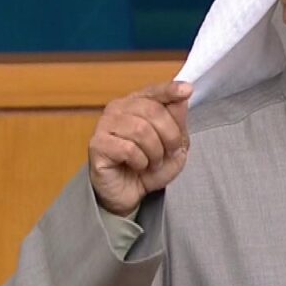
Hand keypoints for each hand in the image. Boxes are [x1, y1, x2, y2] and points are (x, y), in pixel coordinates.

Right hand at [88, 80, 191, 214]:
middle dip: (170, 136)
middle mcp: (117, 109)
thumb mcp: (173, 145)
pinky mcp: (97, 145)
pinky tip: (138, 166)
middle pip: (153, 110)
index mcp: (136, 103)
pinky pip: (128, 148)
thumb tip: (182, 98)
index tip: (187, 90)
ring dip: (155, 152)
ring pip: (141, 129)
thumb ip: (177, 121)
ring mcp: (104, 125)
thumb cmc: (149, 167)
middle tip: (170, 152)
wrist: (129, 194)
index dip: (171, 90)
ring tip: (153, 162)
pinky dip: (141, 161)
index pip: (155, 91)